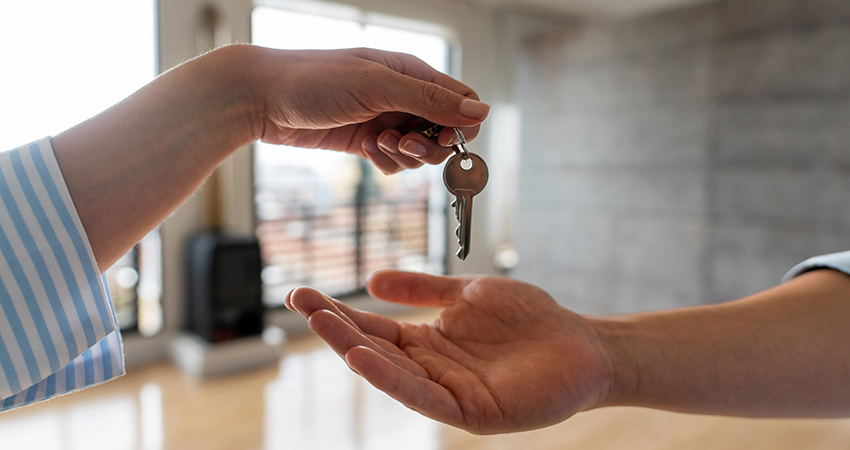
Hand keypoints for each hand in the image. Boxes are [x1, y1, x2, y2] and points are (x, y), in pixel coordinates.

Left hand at [252, 46, 488, 173]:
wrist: (262, 98)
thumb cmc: (314, 80)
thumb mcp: (378, 86)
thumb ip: (430, 99)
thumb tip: (481, 112)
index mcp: (411, 73)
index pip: (461, 101)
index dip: (461, 125)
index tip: (444, 139)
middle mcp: (402, 96)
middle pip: (443, 133)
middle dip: (428, 146)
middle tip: (399, 143)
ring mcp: (384, 120)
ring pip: (419, 152)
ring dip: (404, 156)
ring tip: (375, 144)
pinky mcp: (366, 142)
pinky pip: (394, 162)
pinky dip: (386, 163)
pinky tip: (365, 151)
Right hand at [286, 270, 613, 433]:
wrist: (582, 345)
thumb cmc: (530, 321)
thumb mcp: (468, 294)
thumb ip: (423, 288)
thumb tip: (372, 279)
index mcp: (427, 343)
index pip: (373, 327)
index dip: (338, 312)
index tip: (302, 293)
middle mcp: (430, 370)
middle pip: (373, 349)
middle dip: (335, 327)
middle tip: (300, 302)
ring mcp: (448, 392)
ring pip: (391, 373)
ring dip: (353, 349)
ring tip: (320, 323)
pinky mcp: (471, 412)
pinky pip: (423, 396)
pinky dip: (391, 378)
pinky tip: (363, 357)